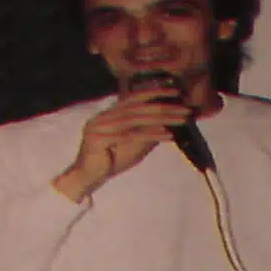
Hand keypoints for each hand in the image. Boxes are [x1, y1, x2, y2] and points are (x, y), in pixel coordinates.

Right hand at [53, 90, 192, 201]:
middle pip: (137, 109)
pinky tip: (167, 135)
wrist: (86, 180)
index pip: (133, 99)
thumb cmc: (108, 163)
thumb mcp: (131, 146)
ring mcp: (99, 127)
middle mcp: (102, 118)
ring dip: (161, 119)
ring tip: (181, 120)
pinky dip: (150, 134)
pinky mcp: (99, 140)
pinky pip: (130, 135)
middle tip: (185, 108)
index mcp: (108, 115)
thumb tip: (166, 125)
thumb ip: (144, 134)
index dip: (154, 92)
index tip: (175, 90)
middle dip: (164, 107)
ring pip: (135, 120)